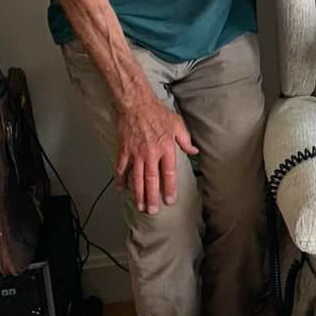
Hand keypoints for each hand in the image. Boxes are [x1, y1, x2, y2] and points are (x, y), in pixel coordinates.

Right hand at [115, 96, 197, 214]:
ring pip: (137, 178)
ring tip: (140, 206)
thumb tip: (194, 152)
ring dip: (138, 194)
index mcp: (166, 148)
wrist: (136, 104)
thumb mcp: (178, 125)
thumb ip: (185, 141)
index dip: (170, 188)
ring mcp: (136, 153)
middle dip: (152, 197)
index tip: (170, 200)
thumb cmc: (158, 113)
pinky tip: (122, 189)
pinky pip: (121, 168)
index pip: (169, 173)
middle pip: (152, 180)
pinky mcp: (124, 150)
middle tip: (152, 211)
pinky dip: (121, 179)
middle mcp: (151, 154)